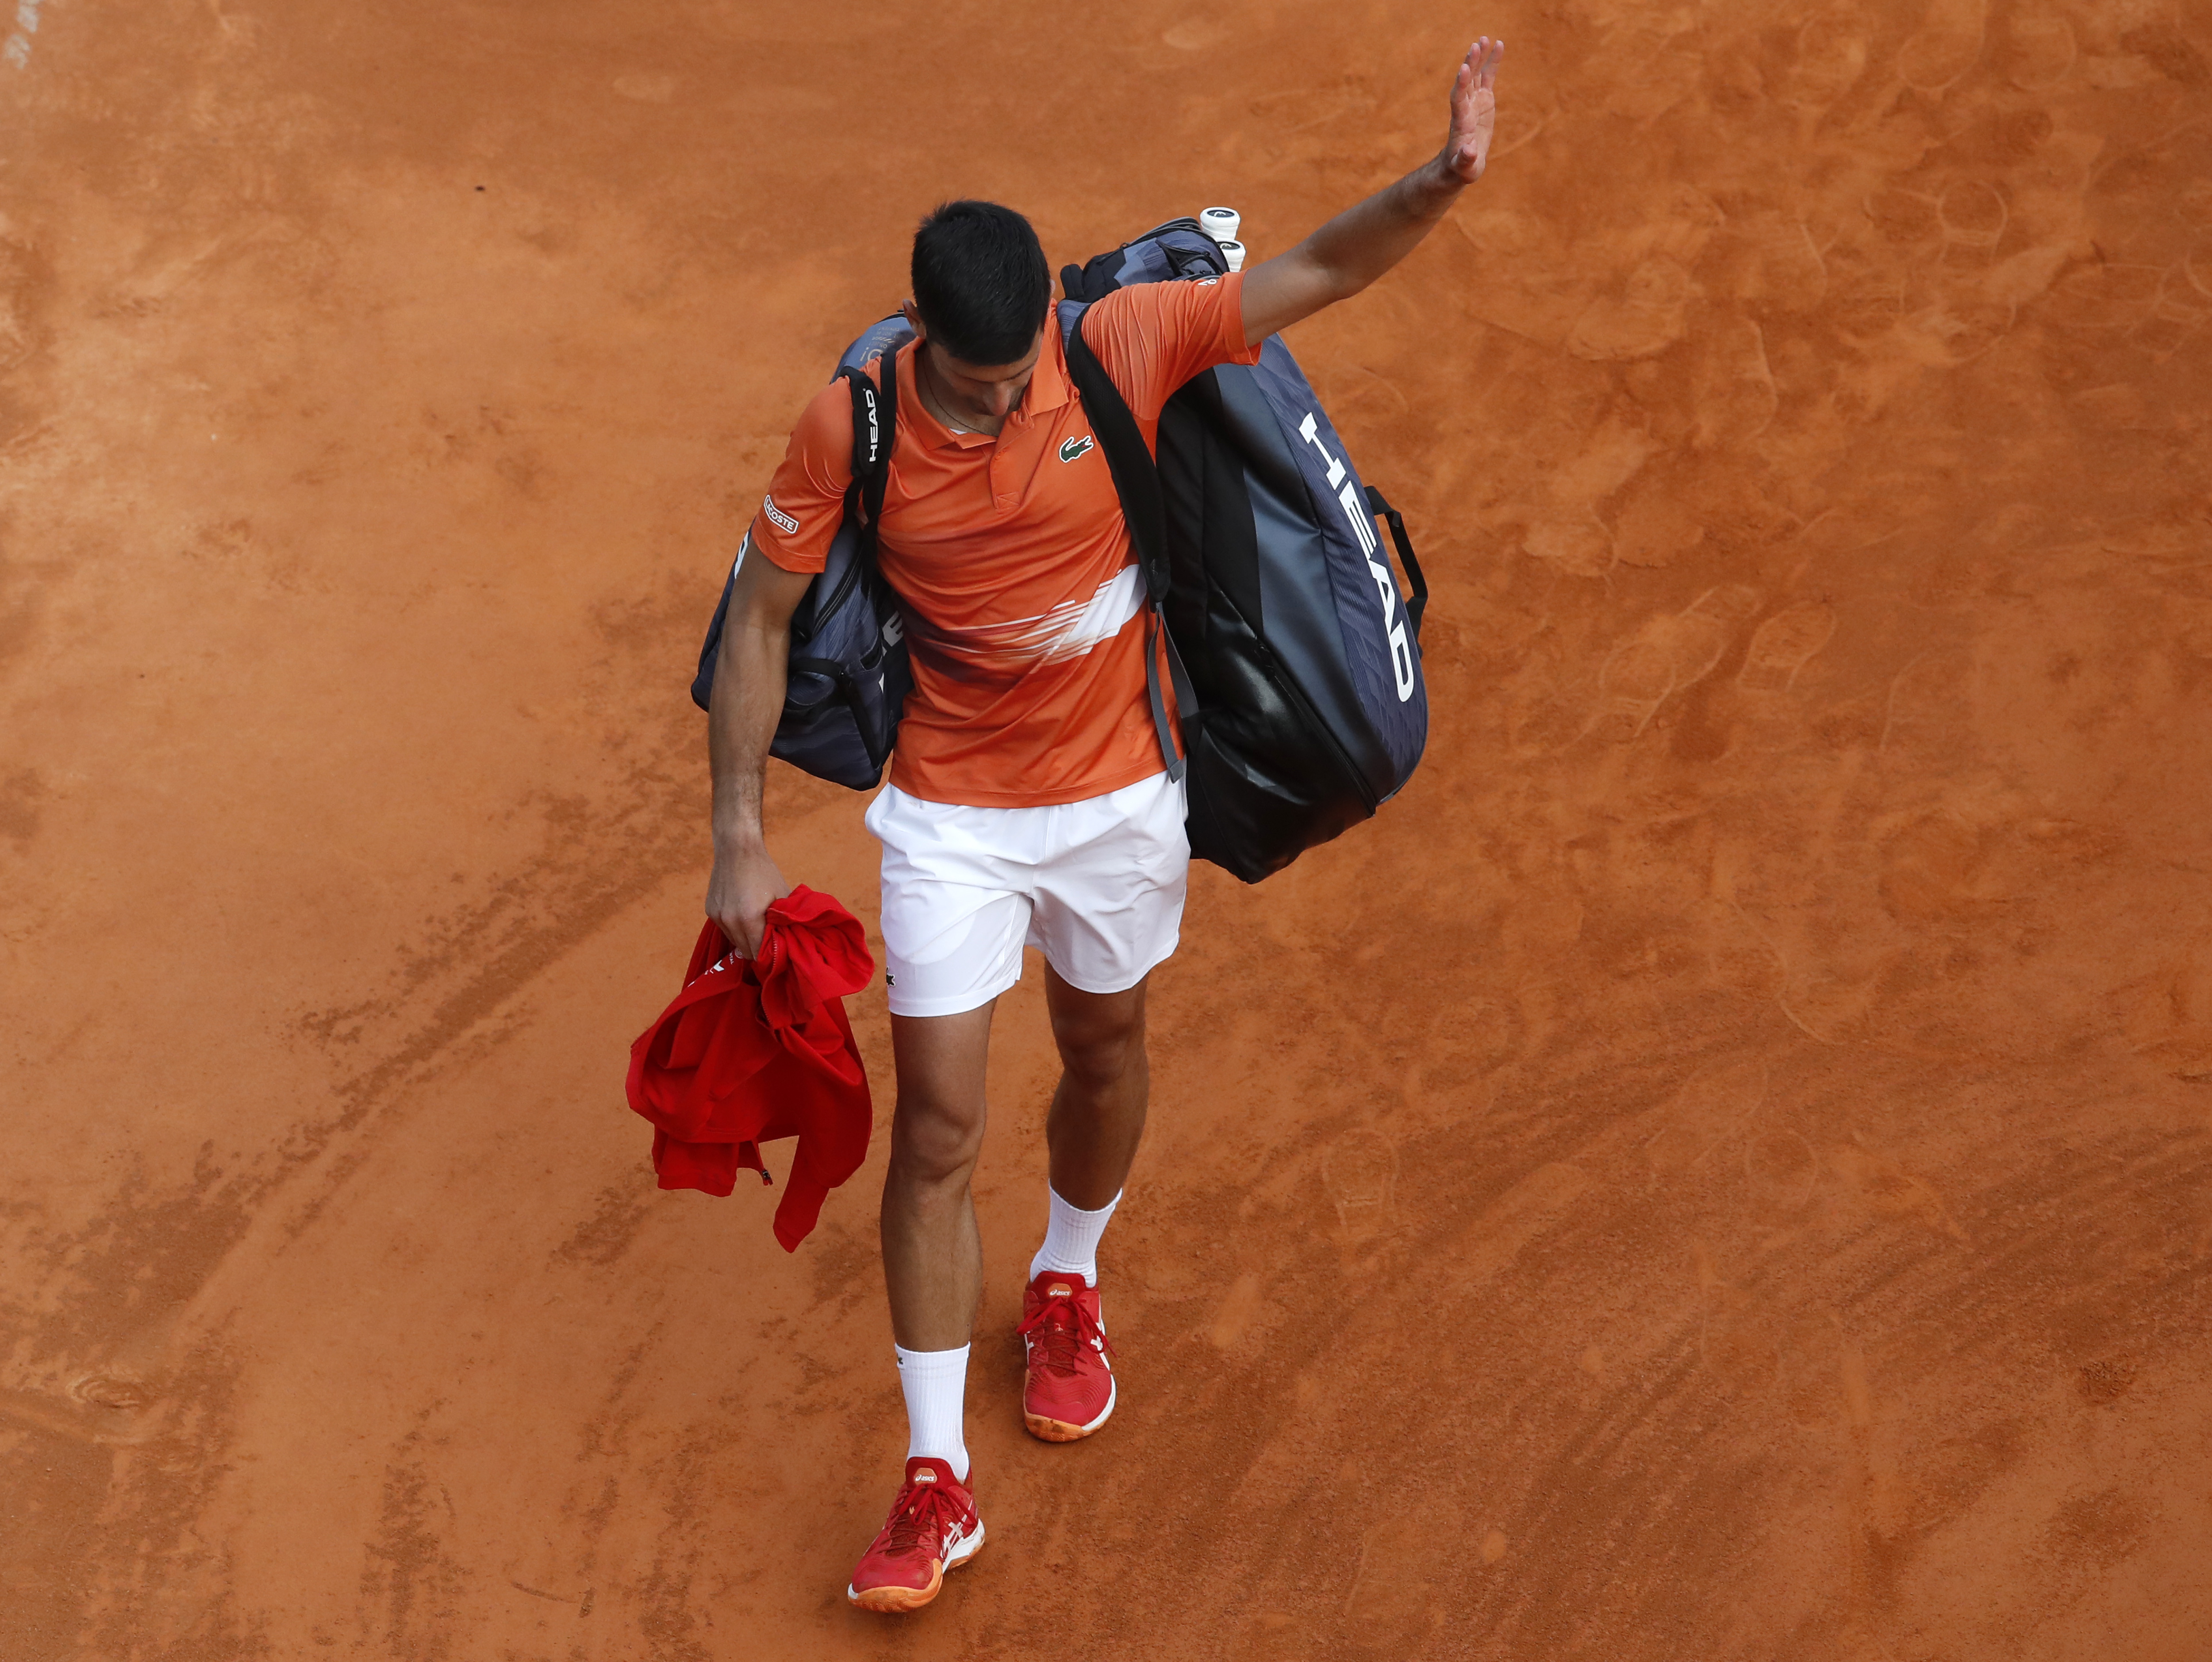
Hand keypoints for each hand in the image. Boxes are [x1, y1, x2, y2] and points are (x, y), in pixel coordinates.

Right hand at [705, 840, 789, 958]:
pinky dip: (736, 928)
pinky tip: (744, 915)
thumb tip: (792, 941)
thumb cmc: (764, 871)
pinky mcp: (710, 911)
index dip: (771, 955)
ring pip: (734, 942)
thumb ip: (785, 921)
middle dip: (759, 949)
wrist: (737, 849)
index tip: (779, 953)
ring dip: (746, 939)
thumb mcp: (781, 895)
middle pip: (745, 951)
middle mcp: (730, 921)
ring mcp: (717, 917)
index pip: (759, 953)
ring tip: (757, 927)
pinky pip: (726, 929)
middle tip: (770, 941)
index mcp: (749, 918)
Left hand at [1439, 36, 1505, 184]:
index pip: (1458, 99)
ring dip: (1479, 58)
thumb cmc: (1462, 168)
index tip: (1462, 69)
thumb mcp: (1464, 168)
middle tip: (1475, 46)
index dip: (1460, 85)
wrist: (1461, 163)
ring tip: (1485, 38)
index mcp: (1460, 122)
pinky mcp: (1483, 100)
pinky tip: (1499, 45)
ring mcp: (1474, 101)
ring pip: (1475, 75)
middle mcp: (1465, 107)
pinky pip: (1488, 78)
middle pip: (1466, 82)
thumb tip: (1469, 151)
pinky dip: (1492, 63)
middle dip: (1470, 65)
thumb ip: (1466, 159)